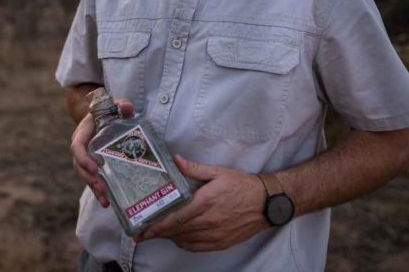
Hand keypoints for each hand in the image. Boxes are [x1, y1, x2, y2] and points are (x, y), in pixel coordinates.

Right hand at [70, 99, 133, 207]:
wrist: (103, 118)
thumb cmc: (109, 112)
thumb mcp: (115, 106)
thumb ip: (121, 105)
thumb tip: (126, 108)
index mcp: (83, 133)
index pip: (77, 146)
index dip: (83, 158)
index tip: (94, 168)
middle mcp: (81, 148)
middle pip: (80, 166)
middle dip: (89, 179)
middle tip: (101, 188)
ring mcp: (86, 159)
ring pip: (86, 176)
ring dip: (94, 189)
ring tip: (105, 201)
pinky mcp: (93, 167)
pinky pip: (93, 180)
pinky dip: (99, 191)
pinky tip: (108, 203)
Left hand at [135, 156, 267, 251]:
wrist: (266, 203)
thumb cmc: (242, 185)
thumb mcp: (218, 172)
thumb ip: (194, 169)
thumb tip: (176, 160)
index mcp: (204, 203)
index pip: (175, 218)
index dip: (157, 226)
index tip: (142, 230)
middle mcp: (208, 222)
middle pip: (176, 231)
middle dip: (158, 233)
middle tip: (143, 232)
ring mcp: (215, 235)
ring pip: (185, 240)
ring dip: (171, 238)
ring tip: (160, 233)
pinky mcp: (221, 243)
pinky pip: (197, 247)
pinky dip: (185, 243)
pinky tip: (179, 237)